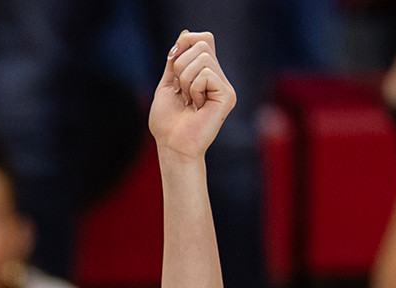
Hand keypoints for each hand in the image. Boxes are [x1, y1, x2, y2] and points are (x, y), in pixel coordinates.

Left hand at [148, 31, 234, 163]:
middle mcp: (218, 78)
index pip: (203, 39)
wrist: (172, 146)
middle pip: (201, 44)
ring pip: (202, 57)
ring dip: (185, 80)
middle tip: (181, 91)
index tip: (173, 63)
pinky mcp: (228, 95)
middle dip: (180, 66)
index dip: (186, 43)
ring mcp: (224, 86)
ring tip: (189, 100)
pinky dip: (194, 88)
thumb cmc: (168, 122)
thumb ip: (175, 61)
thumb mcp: (167, 84)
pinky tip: (197, 106)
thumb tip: (185, 34)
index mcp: (206, 74)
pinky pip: (205, 74)